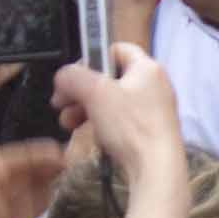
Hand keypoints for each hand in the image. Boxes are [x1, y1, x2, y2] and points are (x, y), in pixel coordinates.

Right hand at [52, 39, 190, 202]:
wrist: (156, 169)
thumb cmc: (131, 127)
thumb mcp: (94, 93)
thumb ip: (73, 77)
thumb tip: (63, 77)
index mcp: (147, 67)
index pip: (116, 49)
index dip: (91, 58)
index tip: (73, 76)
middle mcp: (155, 85)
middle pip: (109, 79)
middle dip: (81, 91)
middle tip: (62, 104)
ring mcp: (155, 110)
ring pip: (112, 102)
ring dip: (86, 110)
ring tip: (69, 123)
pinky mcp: (151, 131)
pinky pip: (122, 121)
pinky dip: (103, 125)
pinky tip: (93, 137)